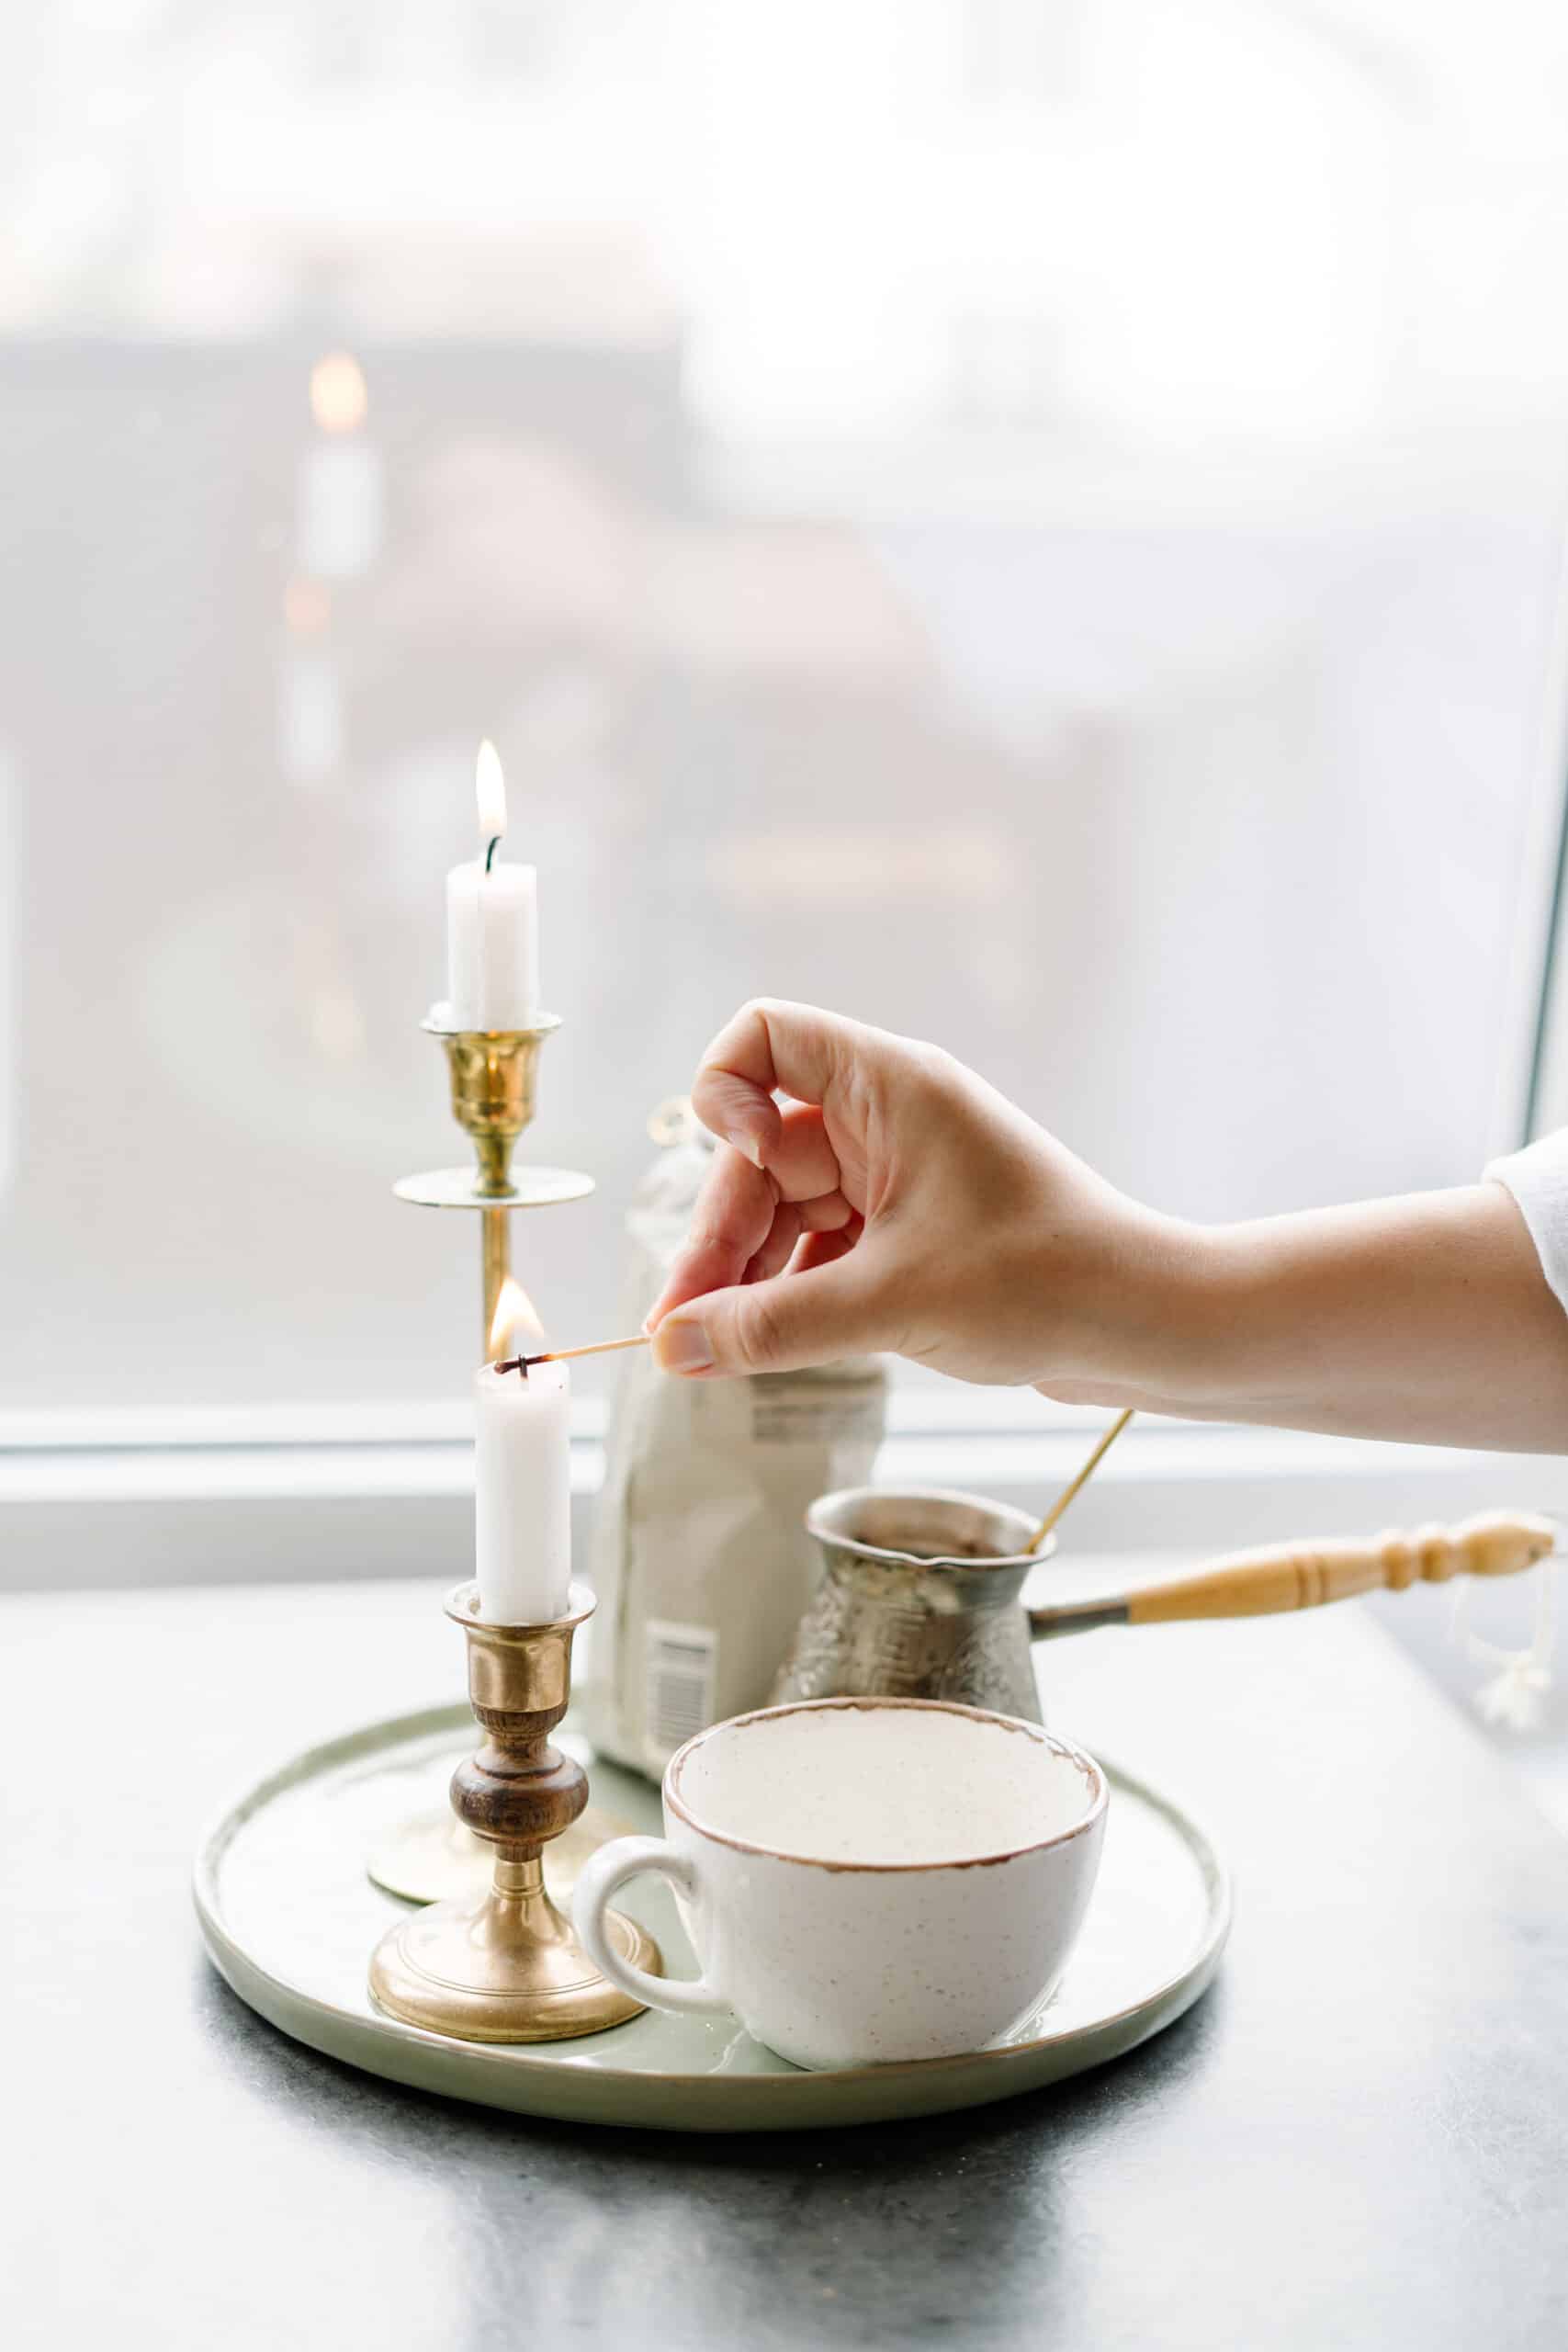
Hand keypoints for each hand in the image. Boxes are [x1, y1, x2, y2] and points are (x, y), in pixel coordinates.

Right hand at [644, 999, 1190, 1387]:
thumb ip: (771, 1325)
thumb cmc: (1046, 1282)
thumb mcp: (890, 1304)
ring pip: (784, 1209)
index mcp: (889, 1086)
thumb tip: (673, 1345)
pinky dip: (790, 1293)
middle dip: (719, 1236)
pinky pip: (821, 1248)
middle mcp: (887, 1117)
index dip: (723, 1093)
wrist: (1149, 1325)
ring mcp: (899, 1174)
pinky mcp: (911, 1232)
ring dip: (745, 1275)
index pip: (763, 1035)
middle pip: (757, 1152)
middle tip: (683, 1328)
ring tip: (709, 1352)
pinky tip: (764, 1347)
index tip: (743, 1169)